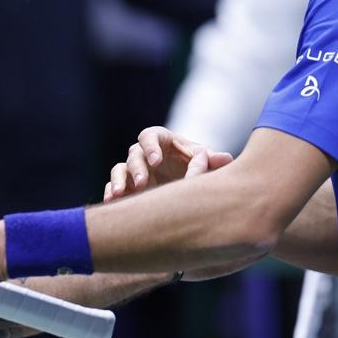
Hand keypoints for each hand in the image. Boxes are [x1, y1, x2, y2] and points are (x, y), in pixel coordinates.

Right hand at [103, 126, 233, 201]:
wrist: (189, 190)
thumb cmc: (197, 167)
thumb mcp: (205, 163)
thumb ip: (212, 161)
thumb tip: (226, 158)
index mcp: (162, 141)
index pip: (150, 135)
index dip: (150, 145)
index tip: (156, 160)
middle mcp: (145, 154)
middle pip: (134, 154)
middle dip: (137, 168)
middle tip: (144, 183)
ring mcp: (134, 171)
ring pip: (120, 170)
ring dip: (119, 180)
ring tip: (119, 194)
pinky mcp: (127, 188)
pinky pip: (113, 187)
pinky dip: (111, 192)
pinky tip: (112, 202)